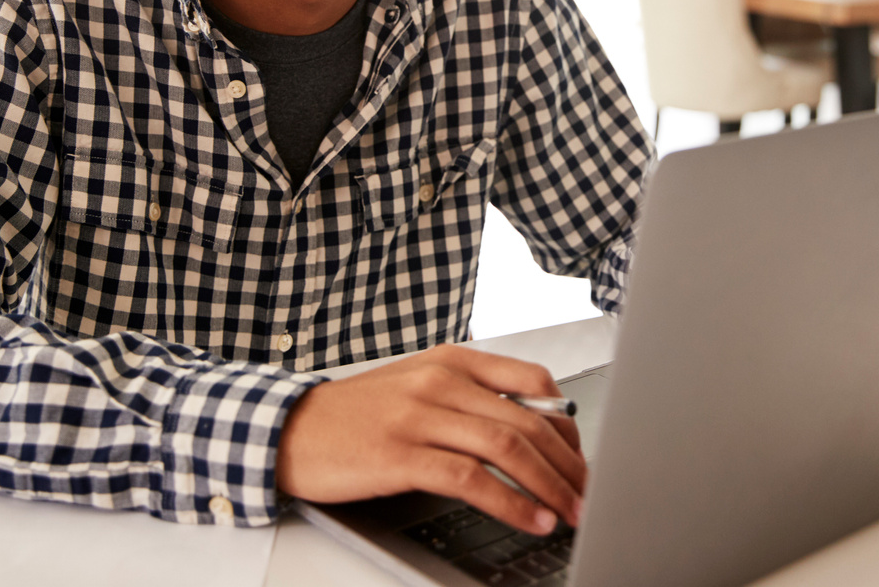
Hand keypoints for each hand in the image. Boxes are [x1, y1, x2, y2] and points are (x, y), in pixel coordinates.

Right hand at [276, 344, 584, 534]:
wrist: (288, 427)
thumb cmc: (355, 414)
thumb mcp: (418, 388)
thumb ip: (470, 398)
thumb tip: (532, 427)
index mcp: (452, 360)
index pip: (534, 380)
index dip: (569, 422)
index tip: (583, 456)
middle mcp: (442, 381)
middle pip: (529, 420)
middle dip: (569, 463)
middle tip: (589, 493)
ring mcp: (421, 416)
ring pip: (508, 448)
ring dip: (550, 486)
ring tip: (571, 512)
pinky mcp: (402, 454)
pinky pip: (471, 479)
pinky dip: (511, 503)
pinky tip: (531, 519)